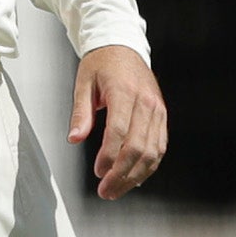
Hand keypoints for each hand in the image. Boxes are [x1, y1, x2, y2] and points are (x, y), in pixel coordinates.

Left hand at [68, 46, 167, 199]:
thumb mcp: (83, 83)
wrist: (124, 46)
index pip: (119, 131)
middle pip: (138, 146)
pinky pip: (160, 145)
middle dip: (121, 174)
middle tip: (106, 190)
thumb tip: (74, 138)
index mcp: (124, 92)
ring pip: (152, 151)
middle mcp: (145, 102)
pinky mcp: (161, 115)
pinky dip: (149, 165)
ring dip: (135, 175)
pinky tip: (135, 177)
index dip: (109, 156)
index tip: (98, 172)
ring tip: (117, 189)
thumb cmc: (102, 63)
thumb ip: (80, 113)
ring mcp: (157, 109)